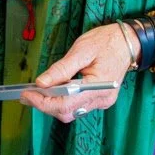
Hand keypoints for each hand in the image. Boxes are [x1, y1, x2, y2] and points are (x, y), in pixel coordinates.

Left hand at [20, 22, 139, 122]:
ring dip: (52, 104)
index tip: (26, 94)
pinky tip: (54, 91)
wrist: (128, 42)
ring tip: (37, 92)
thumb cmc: (106, 42)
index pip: (65, 104)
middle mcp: (101, 99)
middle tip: (27, 94)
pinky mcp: (100, 100)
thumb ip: (61, 69)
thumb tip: (41, 83)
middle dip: (45, 105)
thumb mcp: (81, 50)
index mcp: (98, 87)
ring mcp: (102, 102)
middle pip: (67, 112)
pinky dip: (63, 101)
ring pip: (71, 112)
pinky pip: (78, 106)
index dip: (43, 102)